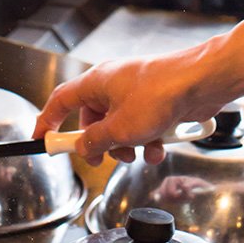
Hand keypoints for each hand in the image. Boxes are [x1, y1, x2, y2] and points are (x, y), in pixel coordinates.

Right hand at [33, 53, 221, 165]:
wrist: (201, 82)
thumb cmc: (160, 94)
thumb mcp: (120, 129)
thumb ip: (95, 142)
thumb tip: (83, 148)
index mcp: (96, 83)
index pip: (61, 101)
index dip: (48, 120)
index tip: (41, 138)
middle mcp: (113, 84)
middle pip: (93, 118)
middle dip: (99, 143)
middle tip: (102, 159)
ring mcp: (135, 91)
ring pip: (119, 125)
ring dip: (127, 145)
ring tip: (139, 153)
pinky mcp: (156, 99)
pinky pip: (142, 124)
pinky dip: (147, 139)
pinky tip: (159, 148)